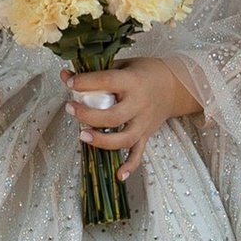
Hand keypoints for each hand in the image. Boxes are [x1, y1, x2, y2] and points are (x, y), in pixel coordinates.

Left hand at [61, 56, 193, 163]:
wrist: (174, 86)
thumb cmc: (145, 72)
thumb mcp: (123, 65)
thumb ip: (96, 71)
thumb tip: (66, 75)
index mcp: (133, 82)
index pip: (107, 81)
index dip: (86, 82)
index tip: (70, 82)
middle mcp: (140, 104)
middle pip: (113, 116)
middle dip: (88, 115)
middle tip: (70, 108)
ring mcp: (143, 122)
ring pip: (124, 138)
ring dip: (102, 141)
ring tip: (82, 136)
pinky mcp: (146, 135)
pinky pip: (138, 153)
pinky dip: (130, 165)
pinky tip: (118, 175)